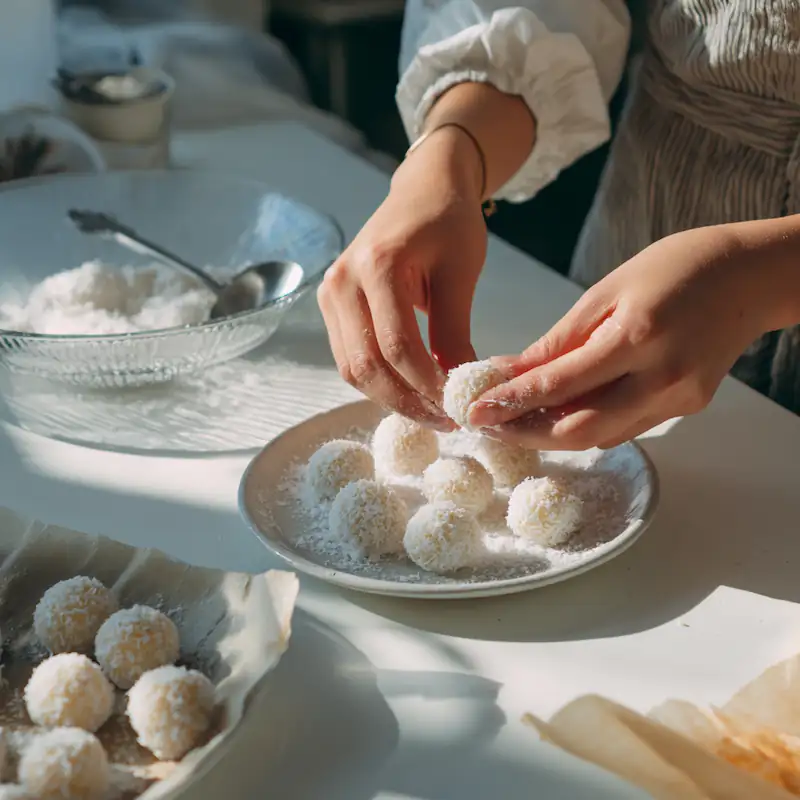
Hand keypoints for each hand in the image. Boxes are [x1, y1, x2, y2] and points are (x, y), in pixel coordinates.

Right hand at [317, 127, 486, 427]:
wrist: (424, 190)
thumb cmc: (449, 224)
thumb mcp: (461, 275)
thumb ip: (455, 332)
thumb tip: (457, 388)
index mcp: (378, 266)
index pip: (396, 346)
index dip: (427, 385)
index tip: (458, 406)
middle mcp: (342, 281)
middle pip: (366, 365)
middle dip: (406, 401)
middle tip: (445, 419)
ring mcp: (330, 293)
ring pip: (352, 368)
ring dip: (390, 398)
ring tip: (430, 410)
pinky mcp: (331, 304)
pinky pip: (350, 356)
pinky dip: (379, 380)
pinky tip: (410, 389)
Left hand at [469, 227, 772, 448]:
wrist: (749, 277)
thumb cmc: (673, 269)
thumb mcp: (605, 292)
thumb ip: (557, 341)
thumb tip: (508, 372)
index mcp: (637, 338)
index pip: (560, 385)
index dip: (511, 403)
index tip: (473, 412)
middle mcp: (661, 379)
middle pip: (580, 430)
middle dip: (525, 435)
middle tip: (488, 427)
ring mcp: (678, 399)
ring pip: (601, 436)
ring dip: (552, 434)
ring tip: (513, 422)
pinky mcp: (686, 408)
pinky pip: (625, 427)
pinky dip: (587, 424)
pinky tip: (559, 414)